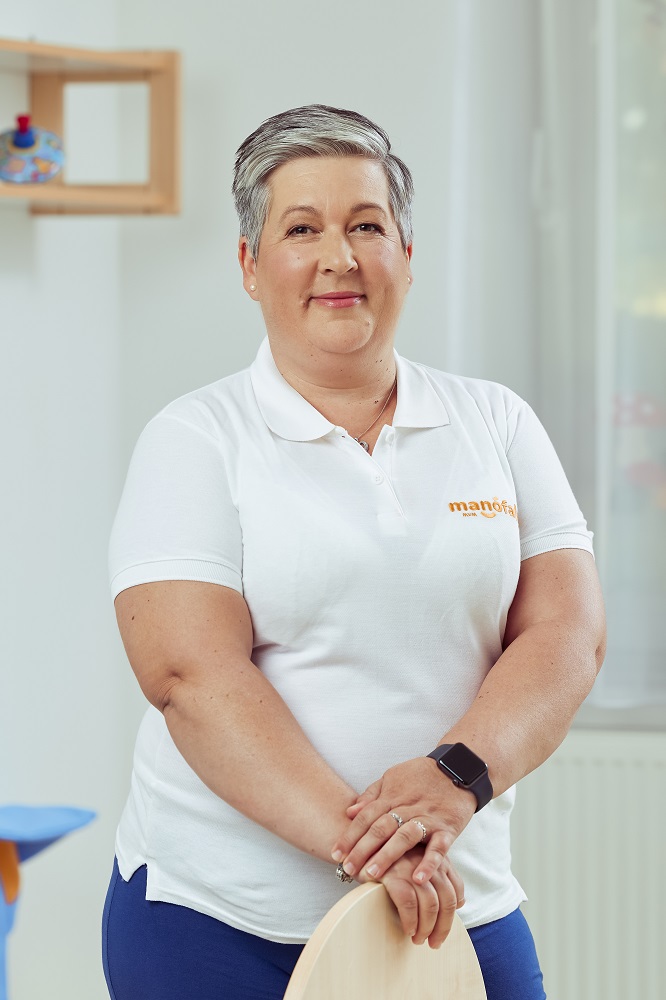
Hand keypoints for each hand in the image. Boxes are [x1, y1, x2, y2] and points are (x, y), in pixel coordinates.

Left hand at [331, 757, 475, 885]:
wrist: (457, 769)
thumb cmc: (421, 776)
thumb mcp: (392, 777)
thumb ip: (371, 795)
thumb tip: (349, 811)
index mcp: (392, 797)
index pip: (366, 817)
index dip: (350, 835)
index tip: (335, 854)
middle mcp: (407, 808)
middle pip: (381, 828)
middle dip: (362, 850)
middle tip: (347, 869)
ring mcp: (427, 819)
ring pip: (405, 837)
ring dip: (388, 856)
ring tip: (373, 874)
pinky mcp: (447, 829)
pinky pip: (438, 847)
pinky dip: (429, 863)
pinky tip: (418, 879)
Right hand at [367, 847, 464, 947]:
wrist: (361, 843)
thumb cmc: (391, 858)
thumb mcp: (419, 862)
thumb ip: (440, 877)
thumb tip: (461, 902)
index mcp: (437, 857)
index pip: (455, 890)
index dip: (451, 915)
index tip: (442, 933)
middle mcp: (428, 860)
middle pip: (447, 900)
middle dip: (442, 927)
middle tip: (433, 943)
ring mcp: (411, 867)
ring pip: (430, 904)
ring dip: (427, 928)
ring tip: (418, 940)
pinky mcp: (393, 874)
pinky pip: (409, 904)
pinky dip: (411, 921)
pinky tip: (407, 930)